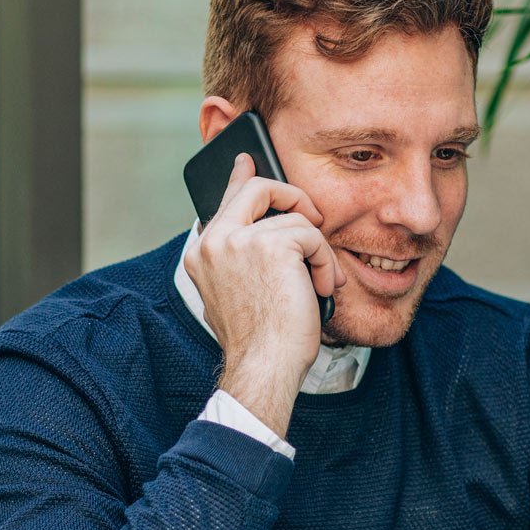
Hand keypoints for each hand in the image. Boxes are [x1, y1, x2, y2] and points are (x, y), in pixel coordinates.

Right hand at [183, 154, 345, 435]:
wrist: (263, 366)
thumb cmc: (262, 341)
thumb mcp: (246, 293)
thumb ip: (249, 258)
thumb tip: (276, 231)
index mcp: (203, 254)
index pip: (225, 202)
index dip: (241, 179)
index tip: (248, 162)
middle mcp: (214, 241)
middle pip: (257, 189)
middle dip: (294, 197)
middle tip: (315, 216)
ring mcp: (238, 239)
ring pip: (296, 220)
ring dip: (318, 254)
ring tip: (320, 285)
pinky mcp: (270, 243)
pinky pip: (313, 235)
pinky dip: (325, 263)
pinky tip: (322, 289)